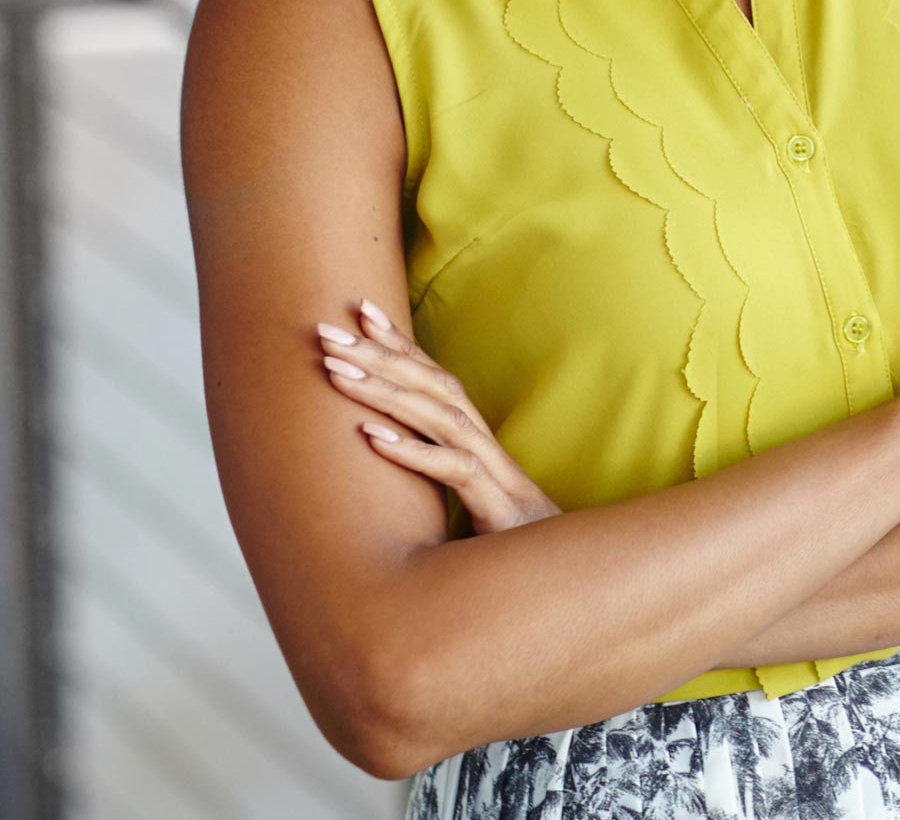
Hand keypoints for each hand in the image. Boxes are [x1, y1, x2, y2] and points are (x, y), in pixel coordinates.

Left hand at [315, 298, 561, 533]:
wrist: (572, 588)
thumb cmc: (515, 557)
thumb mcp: (471, 515)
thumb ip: (440, 488)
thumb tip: (386, 464)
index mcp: (482, 448)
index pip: (440, 381)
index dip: (403, 345)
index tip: (362, 312)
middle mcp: (491, 452)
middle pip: (437, 388)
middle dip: (381, 354)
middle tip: (327, 331)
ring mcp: (499, 480)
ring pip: (443, 420)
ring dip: (387, 392)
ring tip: (337, 373)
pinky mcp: (501, 514)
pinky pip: (456, 473)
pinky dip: (414, 453)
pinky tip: (372, 438)